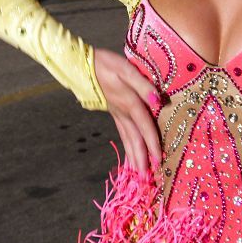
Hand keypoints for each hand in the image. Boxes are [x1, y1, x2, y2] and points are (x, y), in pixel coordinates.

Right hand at [93, 48, 161, 172]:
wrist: (83, 65)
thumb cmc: (106, 64)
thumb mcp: (125, 69)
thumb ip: (142, 84)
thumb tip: (157, 100)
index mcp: (129, 102)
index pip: (144, 126)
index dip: (152, 143)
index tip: (159, 160)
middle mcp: (123, 112)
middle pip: (135, 139)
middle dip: (142, 159)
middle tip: (147, 178)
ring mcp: (117, 114)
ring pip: (128, 139)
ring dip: (134, 157)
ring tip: (139, 174)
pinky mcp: (113, 112)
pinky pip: (122, 133)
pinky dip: (127, 147)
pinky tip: (130, 155)